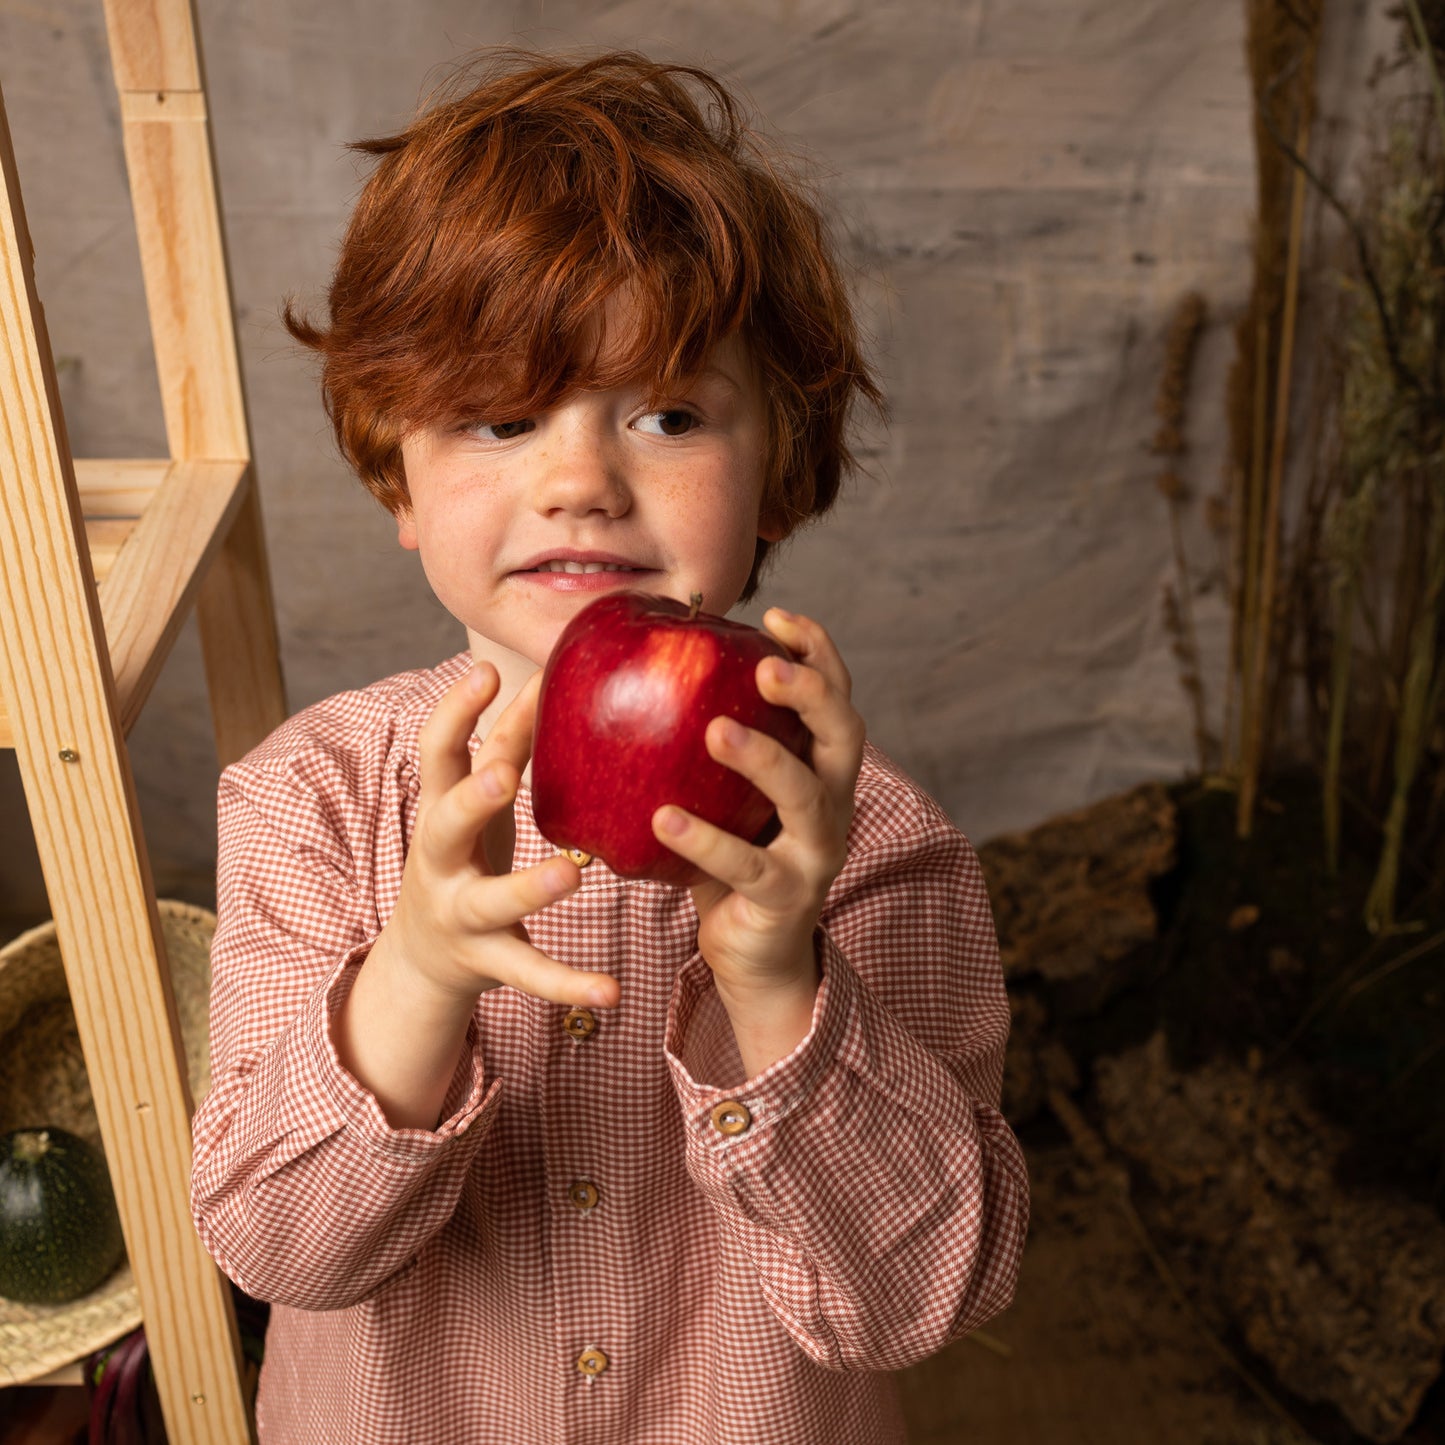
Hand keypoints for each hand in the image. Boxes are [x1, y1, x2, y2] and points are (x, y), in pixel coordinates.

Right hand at [381, 663, 618, 1010]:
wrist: (422, 956)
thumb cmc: (463, 853)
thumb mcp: (475, 800)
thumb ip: (507, 743)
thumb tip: (547, 670)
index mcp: (438, 811)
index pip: (436, 754)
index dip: (454, 713)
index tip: (483, 672)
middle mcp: (439, 862)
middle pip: (443, 825)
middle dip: (471, 799)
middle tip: (503, 776)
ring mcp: (461, 915)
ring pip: (490, 902)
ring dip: (529, 887)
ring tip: (572, 872)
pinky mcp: (488, 962)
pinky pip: (531, 974)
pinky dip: (569, 984)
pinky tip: (612, 991)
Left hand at [650, 608, 864, 1014]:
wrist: (754, 953)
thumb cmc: (732, 858)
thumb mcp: (728, 795)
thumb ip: (708, 744)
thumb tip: (640, 668)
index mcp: (821, 768)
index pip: (835, 697)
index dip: (816, 653)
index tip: (774, 617)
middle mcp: (833, 804)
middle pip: (844, 736)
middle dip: (811, 693)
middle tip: (764, 667)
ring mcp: (815, 853)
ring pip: (806, 797)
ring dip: (763, 758)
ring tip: (715, 731)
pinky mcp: (785, 898)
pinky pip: (748, 866)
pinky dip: (706, 840)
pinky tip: (664, 819)